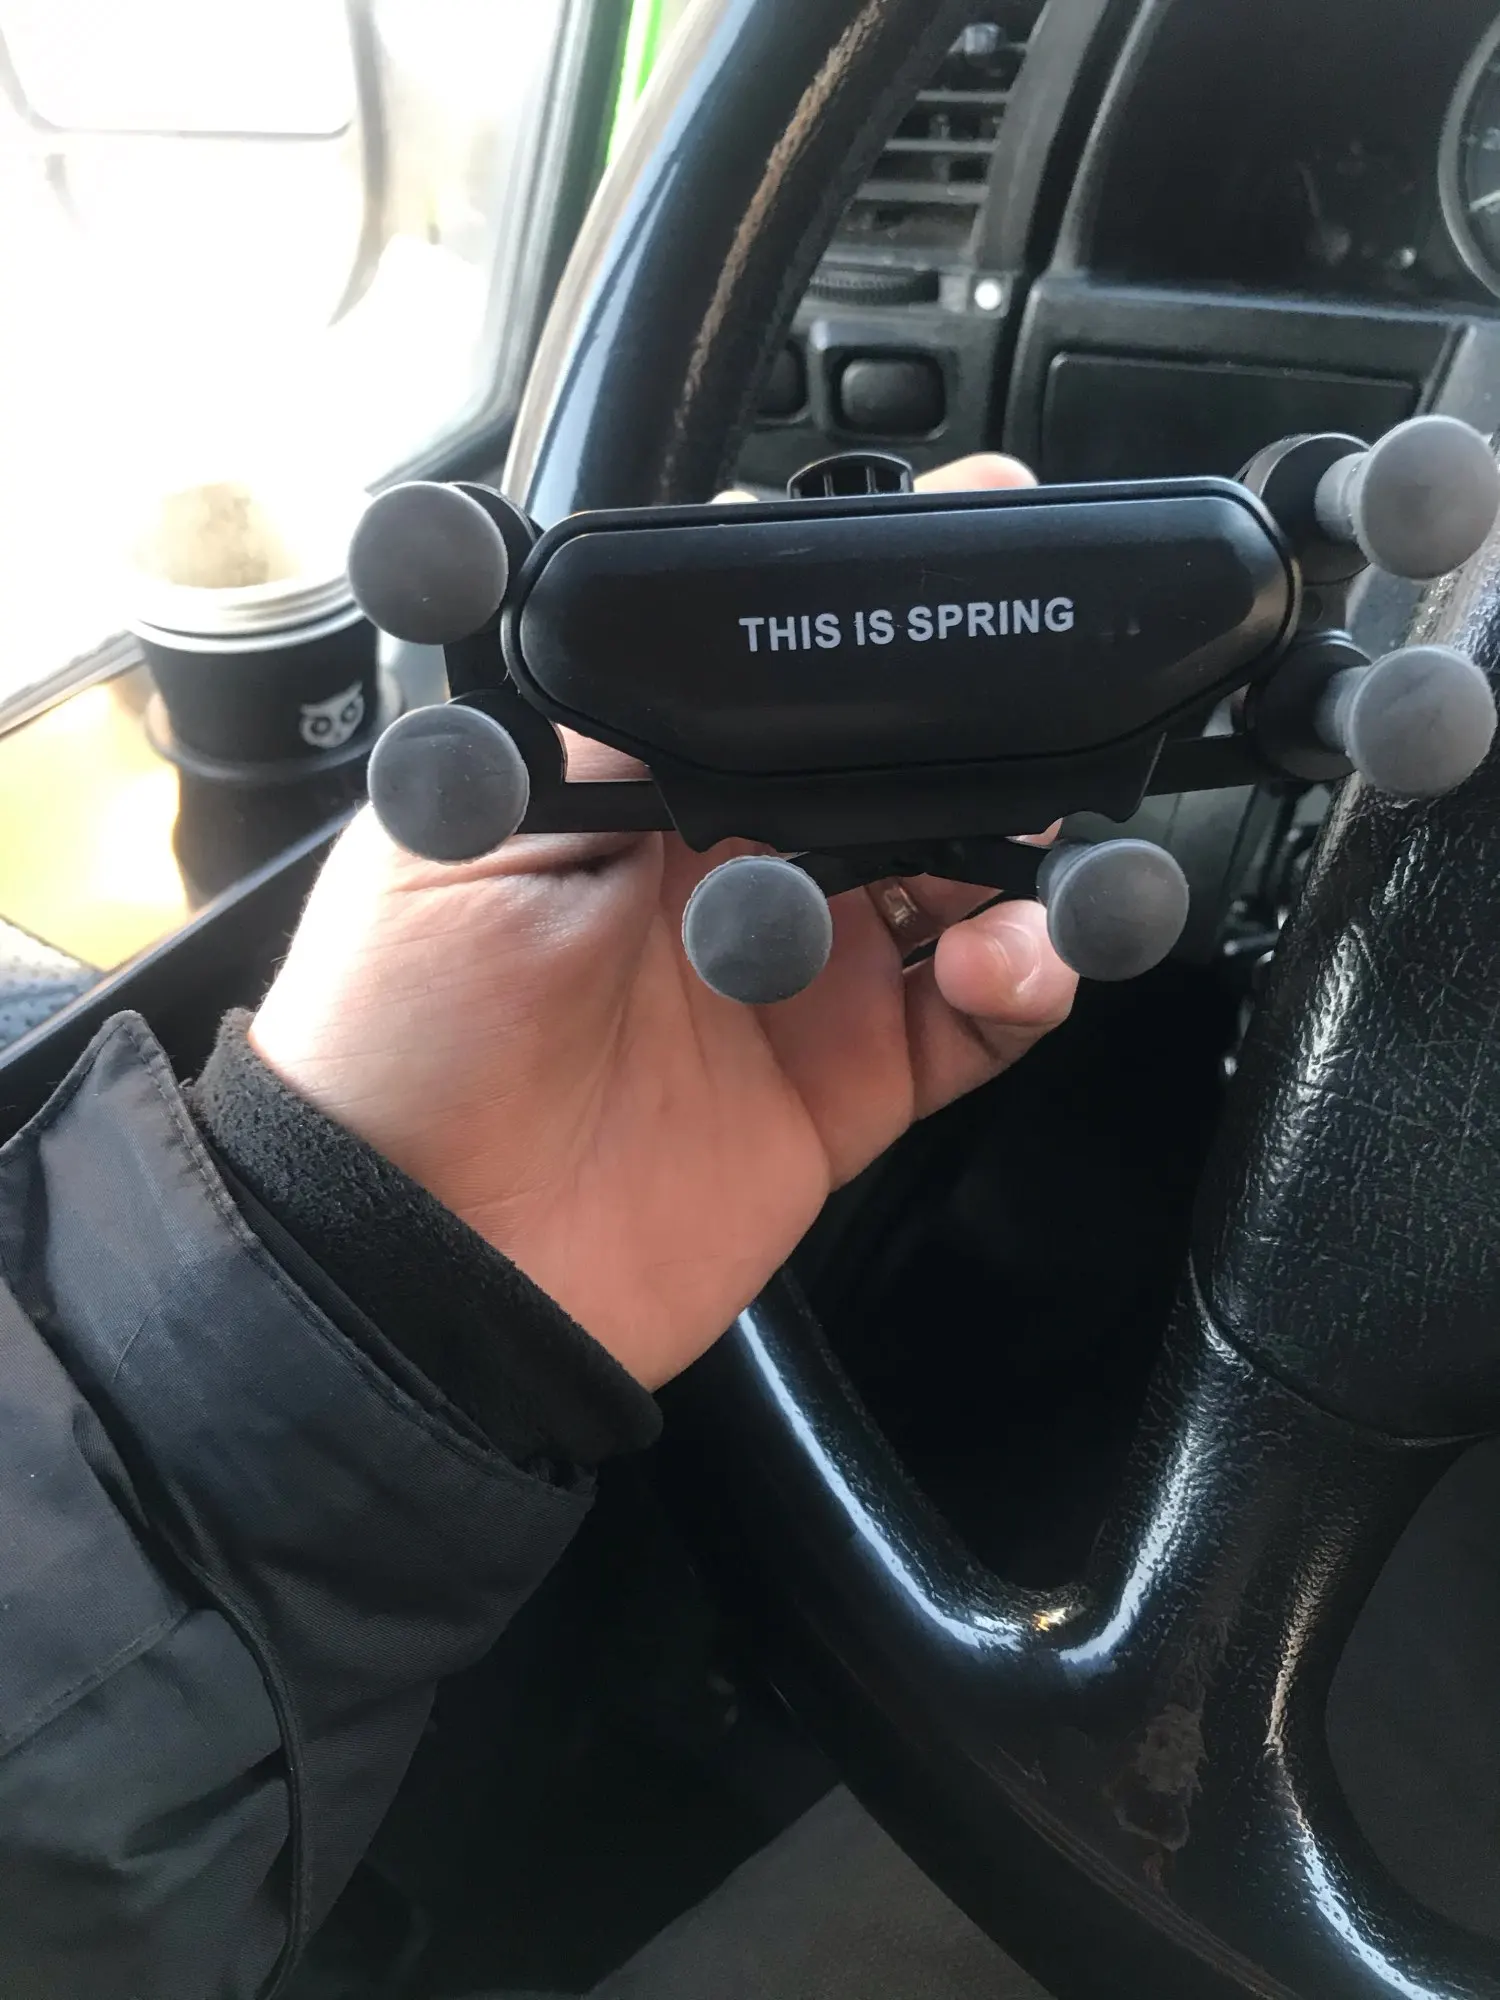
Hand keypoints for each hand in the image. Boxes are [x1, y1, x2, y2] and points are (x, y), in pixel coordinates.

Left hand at [251, 454, 1077, 1388]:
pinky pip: (976, 1023)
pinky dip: (1028, 982)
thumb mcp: (467, 843)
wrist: (426, 1267)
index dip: (864, 635)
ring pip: (963, 884)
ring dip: (1026, 858)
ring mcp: (800, 977)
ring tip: (1032, 867)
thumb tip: (733, 643)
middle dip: (977, 740)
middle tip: (1035, 727)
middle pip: (895, 773)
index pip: (780, 684)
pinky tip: (1016, 963)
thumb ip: (612, 740)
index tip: (956, 572)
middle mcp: (732, 868)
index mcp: (643, 787)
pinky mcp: (847, 1086)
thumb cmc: (398, 1039)